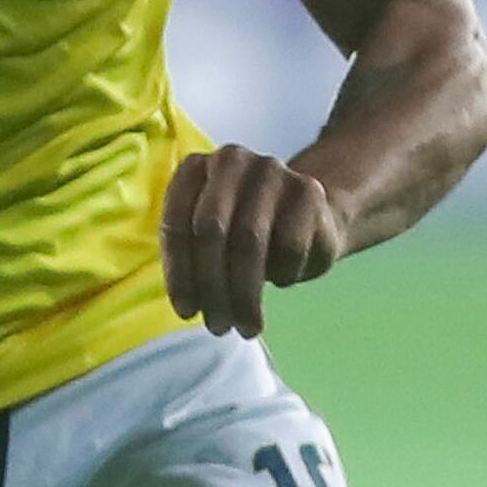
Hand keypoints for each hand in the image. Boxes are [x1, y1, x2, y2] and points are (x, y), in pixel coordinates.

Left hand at [161, 145, 350, 338]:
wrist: (310, 216)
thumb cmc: (247, 233)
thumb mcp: (209, 240)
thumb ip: (191, 257)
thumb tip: (188, 305)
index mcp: (194, 168)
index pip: (177, 224)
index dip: (179, 274)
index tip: (187, 311)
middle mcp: (231, 160)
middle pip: (211, 232)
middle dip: (213, 286)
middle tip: (219, 326)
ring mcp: (271, 170)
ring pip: (250, 242)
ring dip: (245, 295)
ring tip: (246, 326)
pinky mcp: (308, 189)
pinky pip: (290, 246)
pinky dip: (283, 274)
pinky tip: (282, 280)